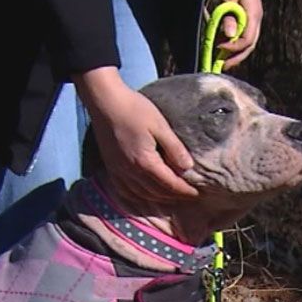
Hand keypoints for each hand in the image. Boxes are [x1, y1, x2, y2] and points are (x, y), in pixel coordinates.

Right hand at [73, 67, 198, 204]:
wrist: (104, 101)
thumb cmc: (134, 109)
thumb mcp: (160, 126)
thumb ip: (174, 148)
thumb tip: (188, 167)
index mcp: (145, 162)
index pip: (170, 185)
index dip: (185, 191)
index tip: (197, 193)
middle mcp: (131, 172)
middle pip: (156, 193)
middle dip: (173, 197)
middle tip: (187, 196)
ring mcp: (118, 171)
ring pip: (141, 195)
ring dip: (157, 200)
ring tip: (170, 199)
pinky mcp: (110, 167)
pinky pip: (124, 191)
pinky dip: (137, 198)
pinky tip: (144, 196)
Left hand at [216, 0, 262, 69]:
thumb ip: (229, 16)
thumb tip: (230, 35)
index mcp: (254, 15)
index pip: (247, 40)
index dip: (233, 48)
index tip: (219, 49)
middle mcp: (256, 19)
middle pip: (249, 45)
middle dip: (236, 57)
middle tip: (223, 66)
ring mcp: (254, 18)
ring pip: (248, 42)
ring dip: (236, 53)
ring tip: (224, 61)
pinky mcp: (248, 17)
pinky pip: (244, 35)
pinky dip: (235, 44)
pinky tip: (226, 47)